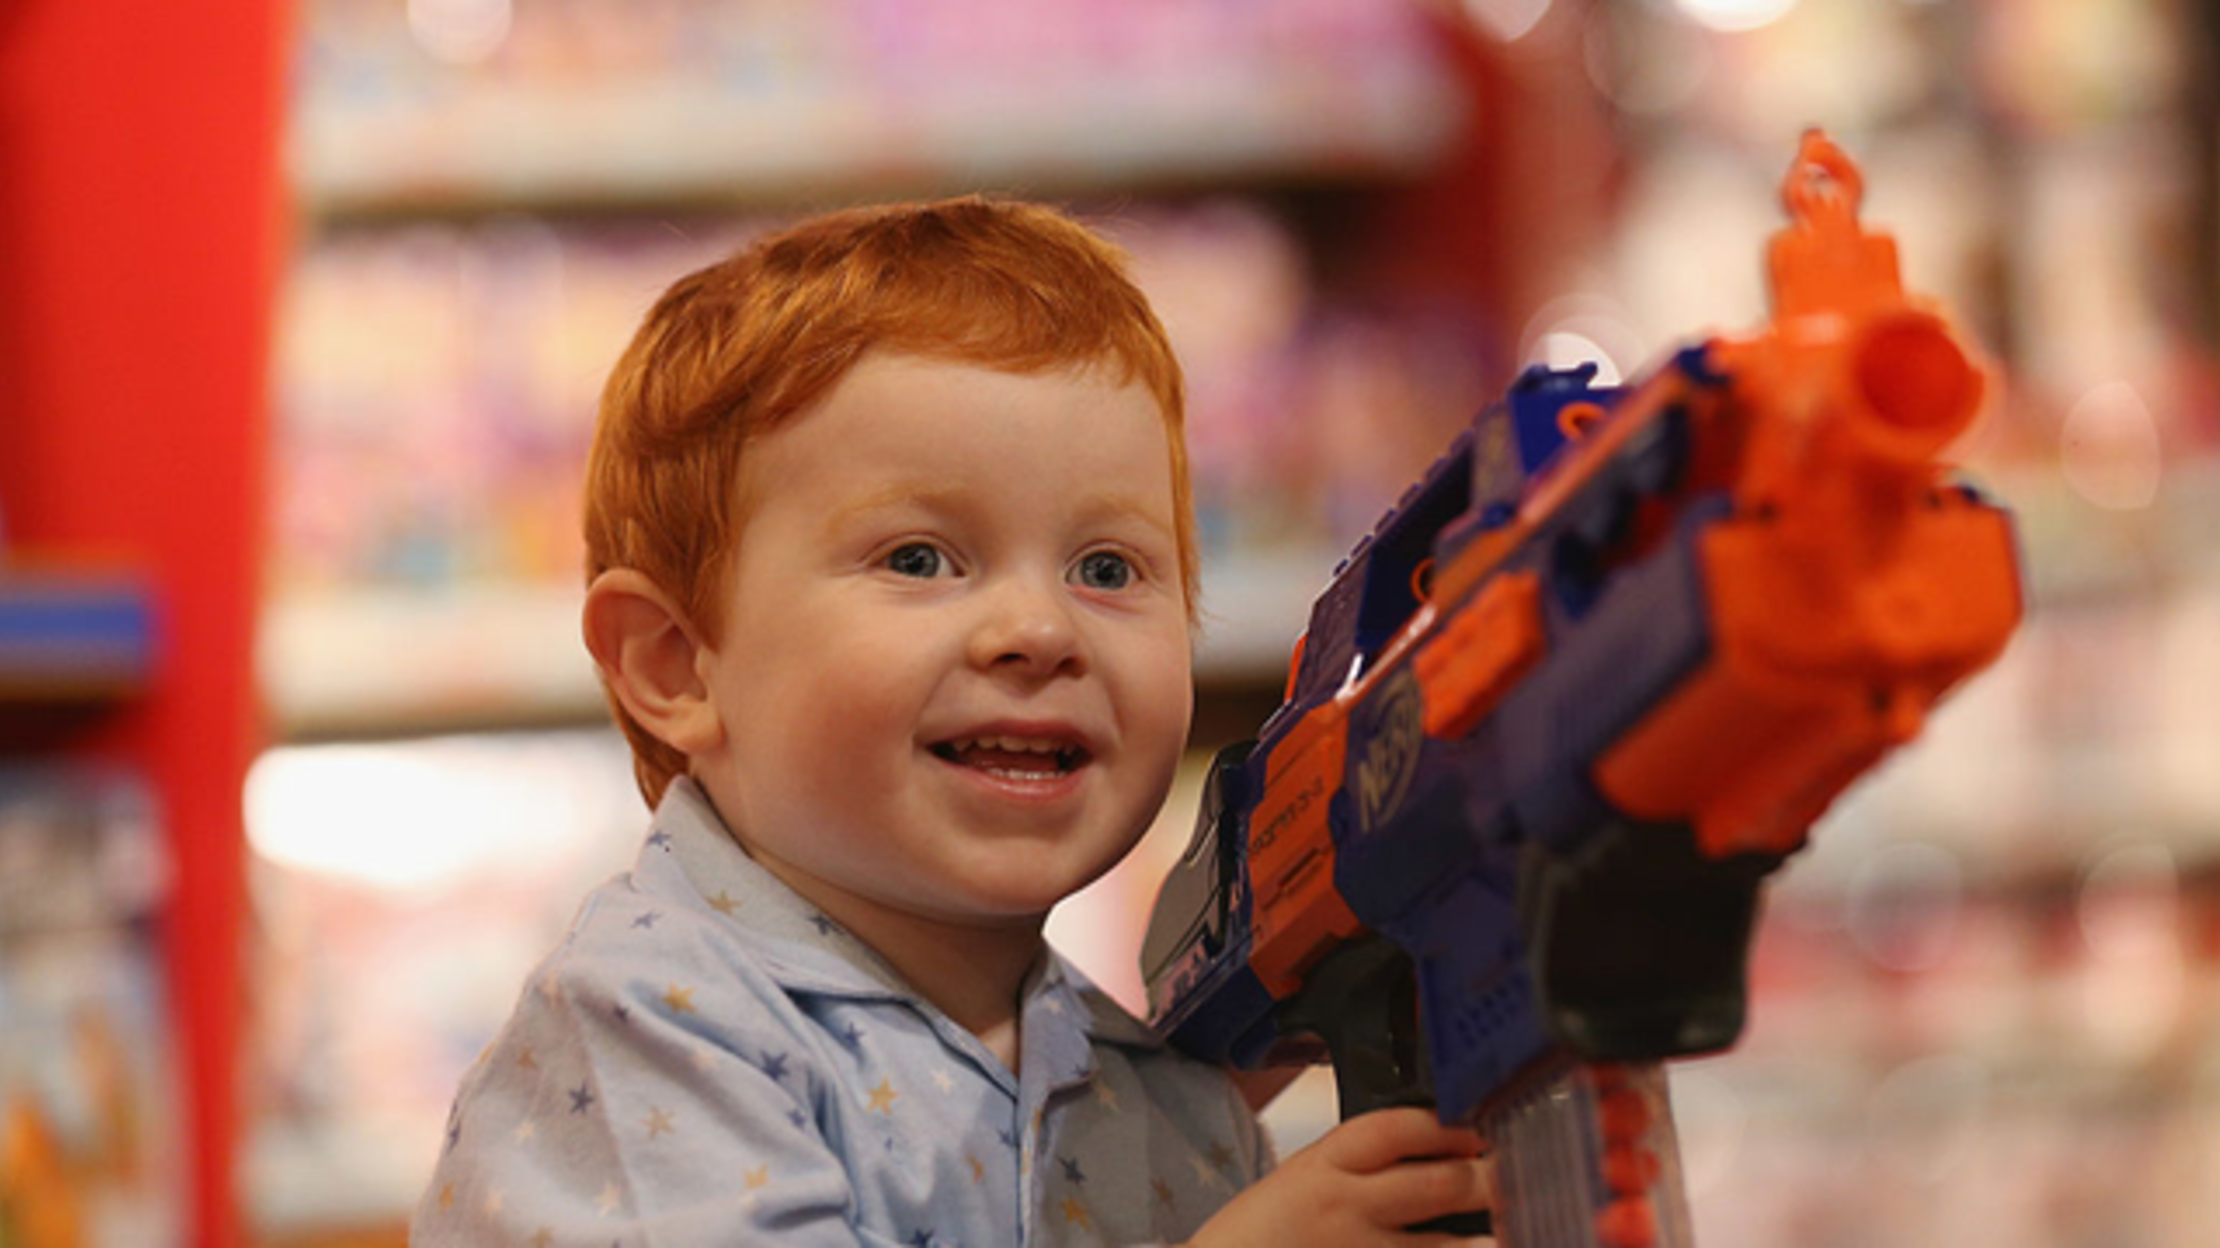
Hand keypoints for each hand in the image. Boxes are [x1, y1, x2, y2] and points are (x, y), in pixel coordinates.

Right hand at [1185, 1107, 1493, 1246]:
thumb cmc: (1261, 1235)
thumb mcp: (1302, 1180)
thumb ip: (1361, 1167)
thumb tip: (1444, 1154)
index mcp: (1324, 1165)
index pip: (1399, 1129)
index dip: (1451, 1127)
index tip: (1483, 1129)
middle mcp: (1344, 1208)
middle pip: (1437, 1185)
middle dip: (1489, 1181)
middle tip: (1521, 1179)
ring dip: (1489, 1241)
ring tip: (1514, 1232)